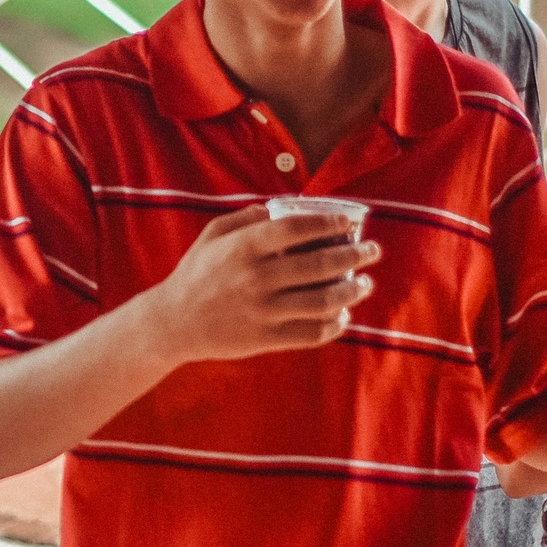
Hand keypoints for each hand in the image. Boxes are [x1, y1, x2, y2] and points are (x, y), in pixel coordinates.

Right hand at [135, 205, 381, 363]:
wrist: (173, 323)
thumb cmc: (196, 274)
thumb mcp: (212, 236)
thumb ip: (247, 218)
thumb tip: (281, 207)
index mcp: (243, 247)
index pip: (296, 228)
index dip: (329, 223)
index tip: (349, 223)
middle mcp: (256, 278)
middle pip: (319, 264)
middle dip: (355, 255)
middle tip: (373, 250)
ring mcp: (263, 311)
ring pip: (323, 301)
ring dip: (352, 290)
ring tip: (365, 283)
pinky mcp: (266, 340)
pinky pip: (312, 333)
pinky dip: (335, 324)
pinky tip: (345, 315)